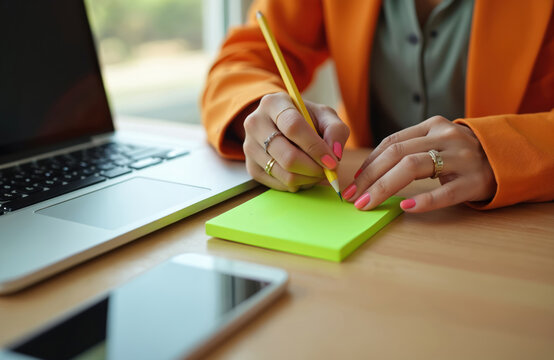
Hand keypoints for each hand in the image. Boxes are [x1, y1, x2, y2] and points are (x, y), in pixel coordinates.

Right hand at [242, 92, 349, 191]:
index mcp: (272, 103)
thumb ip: (336, 130)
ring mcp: (250, 147)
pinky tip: (304, 174)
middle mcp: (255, 124)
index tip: (332, 161)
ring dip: (308, 178)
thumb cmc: (304, 119)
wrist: (278, 125)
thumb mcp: (324, 115)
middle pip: (288, 156)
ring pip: (284, 174)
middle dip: (314, 168)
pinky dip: (298, 184)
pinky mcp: (251, 167)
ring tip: (318, 171)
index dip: (315, 147)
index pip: (293, 127)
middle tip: (328, 170)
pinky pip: (279, 184)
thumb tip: (335, 153)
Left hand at [342, 116, 496, 211]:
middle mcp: (445, 137)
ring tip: (367, 204)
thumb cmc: (461, 155)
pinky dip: (423, 200)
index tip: (353, 182)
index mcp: (432, 126)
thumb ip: (409, 149)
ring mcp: (461, 158)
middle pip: (396, 155)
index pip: (391, 143)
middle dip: (369, 177)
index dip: (368, 164)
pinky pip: (444, 192)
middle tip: (353, 197)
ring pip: (413, 168)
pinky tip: (405, 206)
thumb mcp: (436, 142)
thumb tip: (369, 171)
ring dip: (384, 187)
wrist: (506, 159)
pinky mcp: (474, 181)